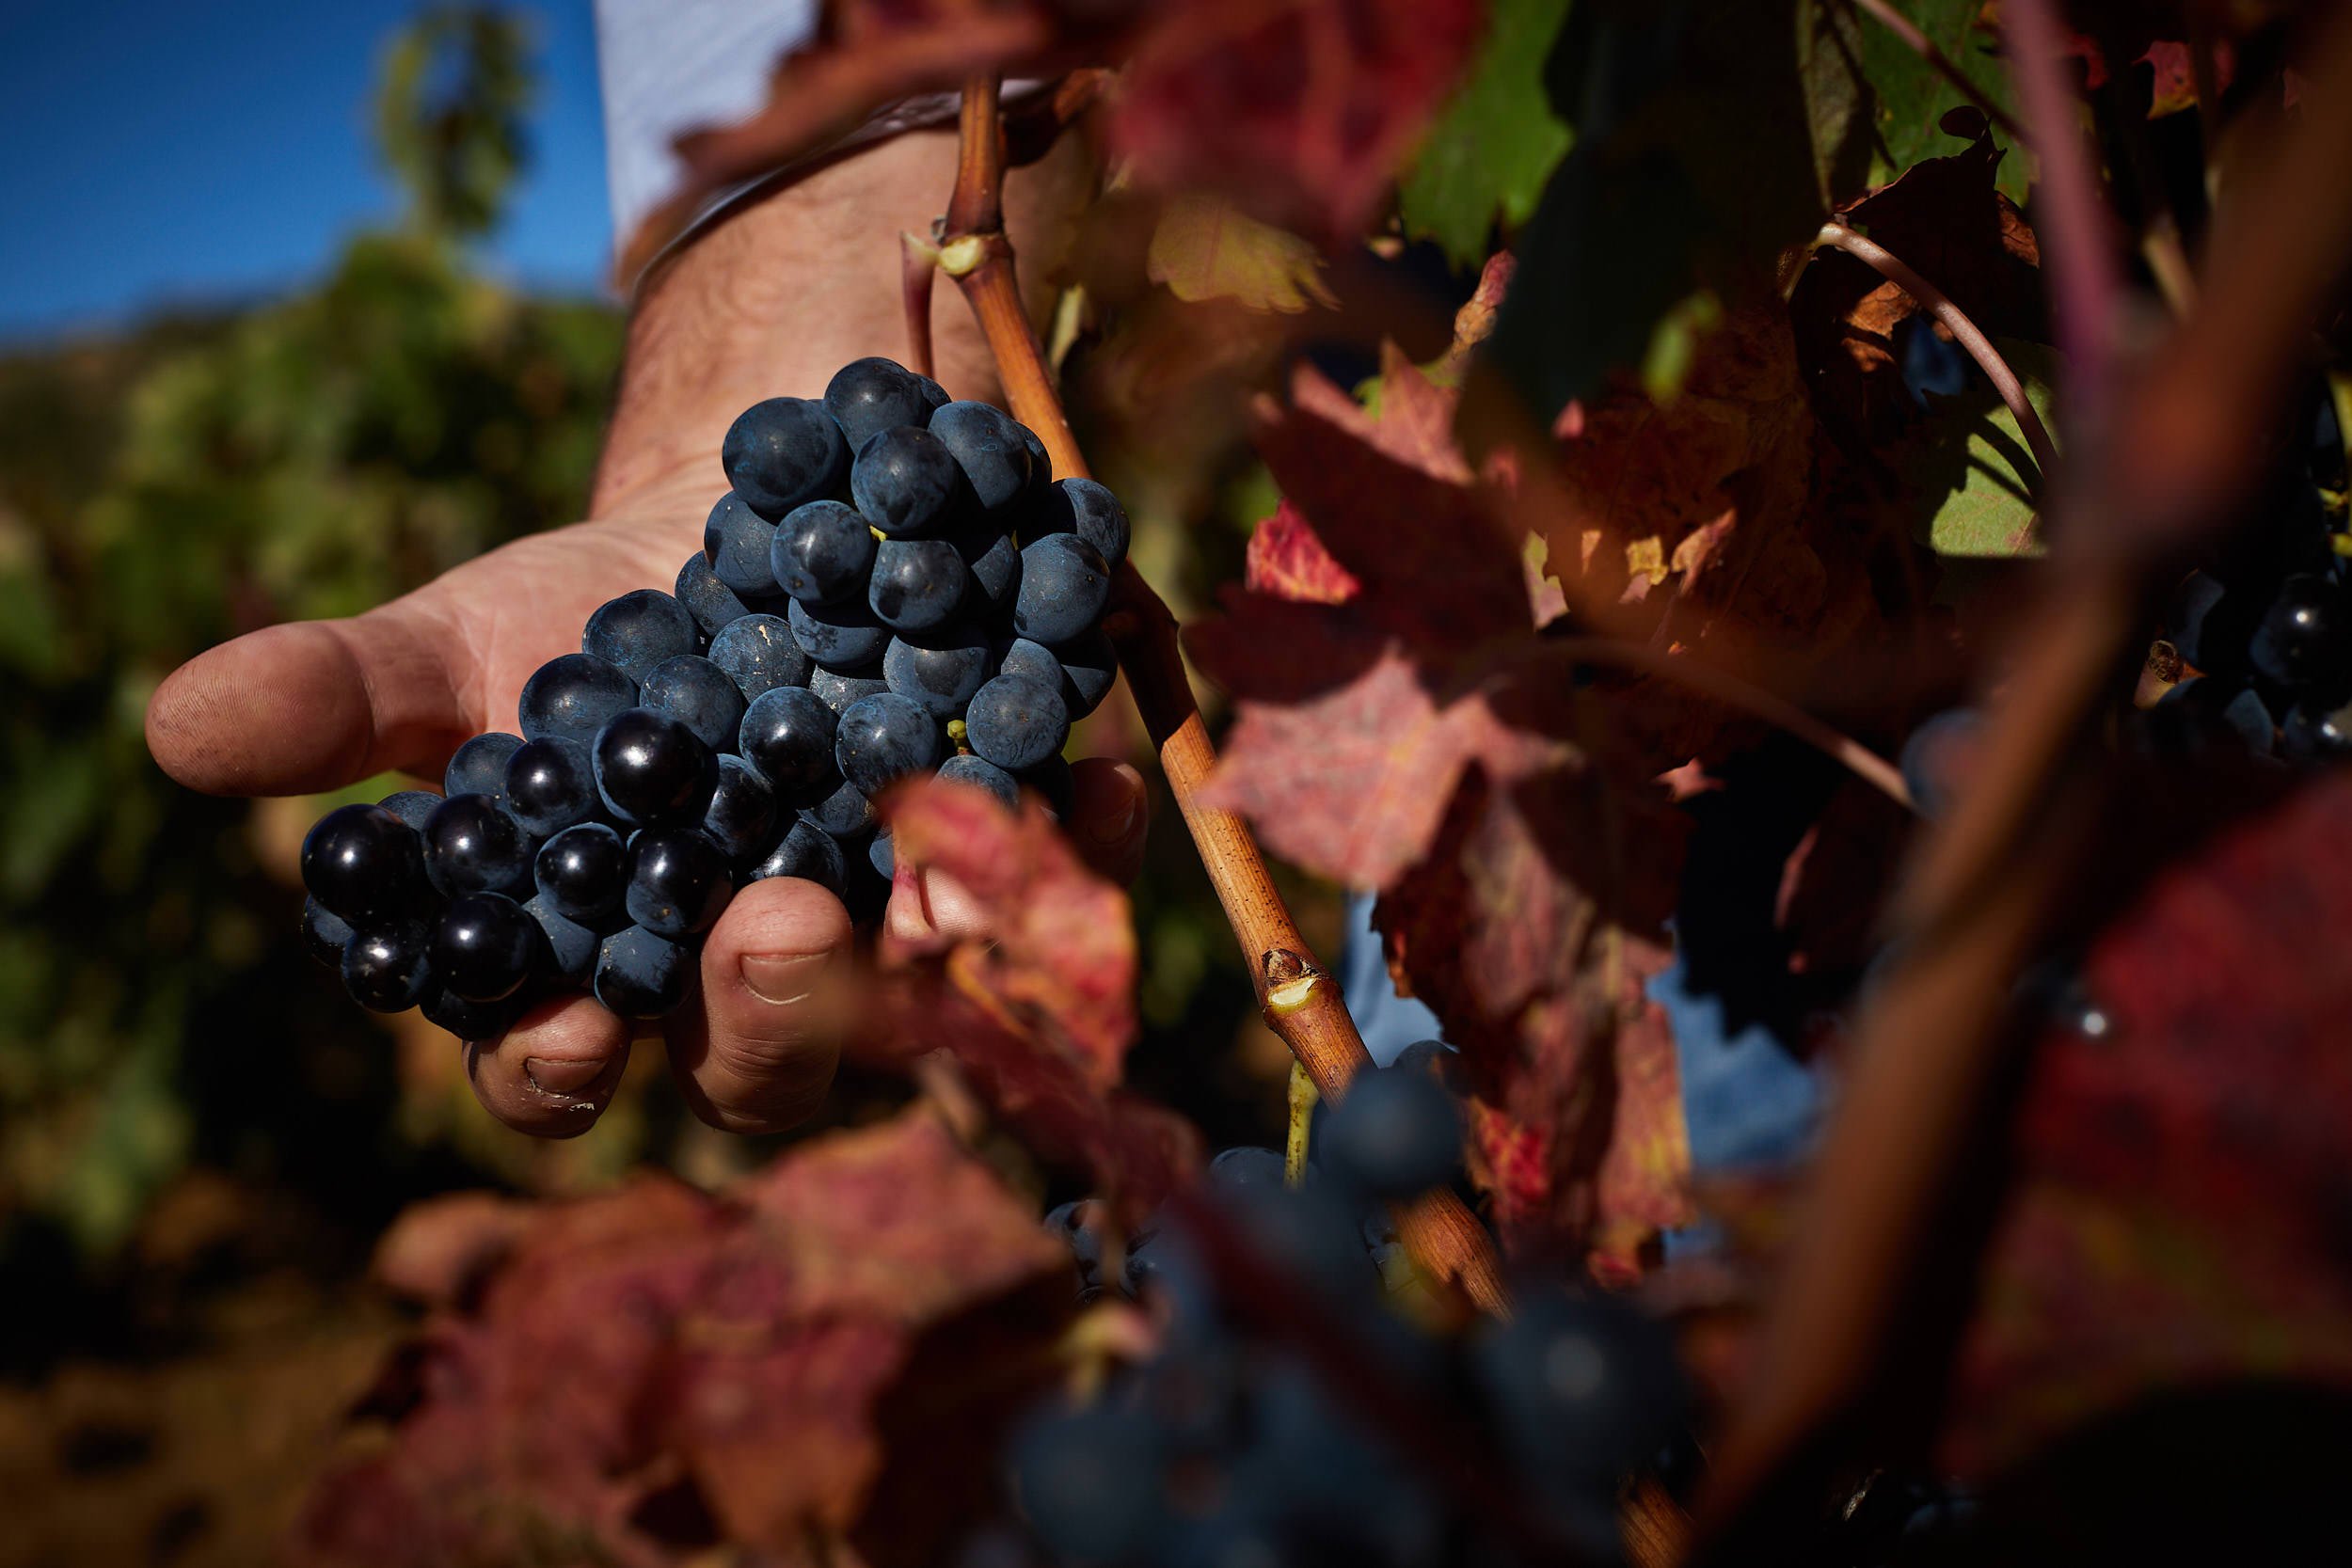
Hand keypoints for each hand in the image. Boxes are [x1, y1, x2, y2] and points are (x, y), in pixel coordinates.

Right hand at [146, 484, 1148, 1137]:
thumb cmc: (583, 617)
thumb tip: (175, 729)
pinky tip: (1100, 783)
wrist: (749, 516)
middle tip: (774, 930)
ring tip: (957, 872)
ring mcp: (896, 924)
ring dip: (949, 947)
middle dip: (771, 1015)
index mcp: (601, 971)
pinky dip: (1082, 844)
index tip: (559, 1027)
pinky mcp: (1010, 854)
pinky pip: (1063, 884)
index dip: (554, 1066)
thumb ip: (341, 700)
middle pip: (766, 1060)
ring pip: (931, 994)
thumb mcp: (461, 640)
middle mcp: (752, 978)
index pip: (561, 1069)